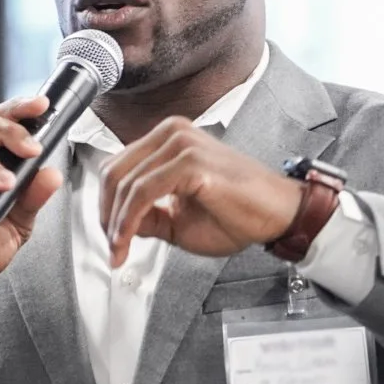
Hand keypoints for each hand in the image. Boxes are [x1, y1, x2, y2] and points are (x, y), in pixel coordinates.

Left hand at [98, 119, 302, 266]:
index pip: (118, 167)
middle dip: (105, 215)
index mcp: (169, 140)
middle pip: (114, 173)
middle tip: (112, 247)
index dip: (105, 206)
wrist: (278, 214)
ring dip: (116, 223)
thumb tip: (118, 224)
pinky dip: (129, 220)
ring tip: (119, 249)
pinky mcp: (191, 162)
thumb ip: (147, 217)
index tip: (110, 237)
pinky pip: (143, 193)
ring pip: (125, 184)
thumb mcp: (179, 220)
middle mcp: (173, 134)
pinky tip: (128, 240)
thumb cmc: (240, 213)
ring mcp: (181, 144)